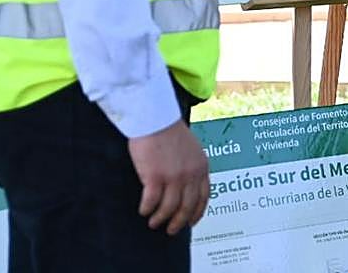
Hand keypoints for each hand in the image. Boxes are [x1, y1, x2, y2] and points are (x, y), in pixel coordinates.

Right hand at [128, 120, 208, 234]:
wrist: (155, 118)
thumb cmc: (169, 130)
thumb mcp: (191, 148)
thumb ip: (192, 165)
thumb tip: (188, 184)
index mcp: (201, 167)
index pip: (203, 197)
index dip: (197, 213)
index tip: (190, 222)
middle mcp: (191, 175)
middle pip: (186, 207)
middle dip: (178, 222)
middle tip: (170, 229)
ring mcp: (174, 177)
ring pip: (169, 208)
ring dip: (161, 218)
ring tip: (154, 222)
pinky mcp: (155, 178)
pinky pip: (151, 202)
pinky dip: (147, 209)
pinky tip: (143, 211)